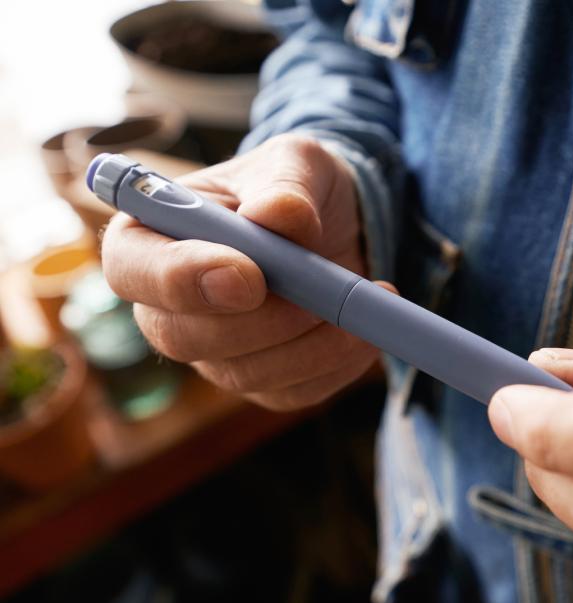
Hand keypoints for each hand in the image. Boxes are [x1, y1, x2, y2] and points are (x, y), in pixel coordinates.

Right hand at [102, 135, 386, 410]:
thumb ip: (285, 184)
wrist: (335, 228)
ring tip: (359, 298)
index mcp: (152, 238)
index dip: (180, 280)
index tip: (248, 275)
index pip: (132, 270)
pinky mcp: (263, 381)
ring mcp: (215, 352)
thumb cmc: (296, 188)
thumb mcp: (297, 163)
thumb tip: (279, 218)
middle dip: (258, 321)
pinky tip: (363, 331)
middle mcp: (171, 306)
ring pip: (244, 374)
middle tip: (318, 292)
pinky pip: (292, 392)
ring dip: (309, 343)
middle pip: (181, 337)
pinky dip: (336, 364)